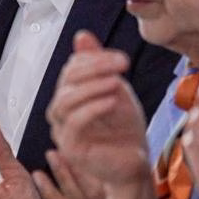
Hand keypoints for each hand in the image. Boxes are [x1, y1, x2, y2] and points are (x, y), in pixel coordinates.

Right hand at [47, 31, 150, 186]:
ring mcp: (62, 132)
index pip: (72, 68)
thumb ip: (99, 65)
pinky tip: (112, 101)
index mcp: (70, 96)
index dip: (95, 59)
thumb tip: (80, 35)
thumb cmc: (126, 131)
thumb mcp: (117, 90)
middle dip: (94, 68)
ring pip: (64, 101)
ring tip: (117, 82)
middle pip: (66, 81)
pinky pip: (74, 123)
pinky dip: (93, 108)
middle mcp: (61, 113)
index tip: (122, 59)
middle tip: (122, 63)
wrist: (137, 164)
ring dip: (92, 87)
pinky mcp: (70, 149)